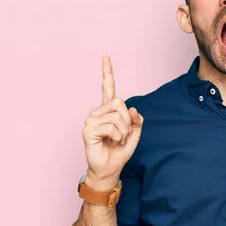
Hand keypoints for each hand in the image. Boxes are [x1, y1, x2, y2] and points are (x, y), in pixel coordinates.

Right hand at [82, 55, 143, 187]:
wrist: (110, 168)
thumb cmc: (119, 151)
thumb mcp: (134, 134)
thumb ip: (137, 121)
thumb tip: (133, 109)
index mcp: (108, 110)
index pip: (107, 88)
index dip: (107, 72)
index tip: (106, 57)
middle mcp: (98, 112)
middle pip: (120, 102)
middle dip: (128, 120)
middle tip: (124, 133)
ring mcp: (91, 119)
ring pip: (117, 116)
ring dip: (124, 131)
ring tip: (116, 140)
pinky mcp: (88, 129)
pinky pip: (111, 126)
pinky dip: (118, 136)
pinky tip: (111, 142)